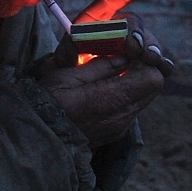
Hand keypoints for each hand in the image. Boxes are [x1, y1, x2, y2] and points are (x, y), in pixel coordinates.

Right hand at [37, 55, 162, 147]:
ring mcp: (120, 127)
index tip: (130, 51)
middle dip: (143, 68)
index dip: (145, 60)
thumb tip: (123, 58)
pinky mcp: (115, 133)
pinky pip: (132, 109)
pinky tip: (106, 89)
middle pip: (153, 87)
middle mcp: (121, 117)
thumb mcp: (66, 76)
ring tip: (113, 73)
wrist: (37, 139)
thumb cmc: (46, 103)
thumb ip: (99, 66)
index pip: (152, 77)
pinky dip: (126, 95)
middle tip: (124, 57)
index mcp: (110, 100)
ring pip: (144, 98)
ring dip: (135, 82)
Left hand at [52, 0, 174, 76]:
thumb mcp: (65, 58)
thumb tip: (77, 43)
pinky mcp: (145, 65)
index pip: (109, 0)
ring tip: (152, 58)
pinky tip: (165, 67)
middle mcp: (118, 30)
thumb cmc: (72, 68)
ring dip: (151, 48)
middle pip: (133, 23)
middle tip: (136, 47)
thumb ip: (69, 49)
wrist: (77, 92)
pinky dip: (163, 64)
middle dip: (137, 33)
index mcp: (95, 21)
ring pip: (148, 41)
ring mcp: (134, 47)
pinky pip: (158, 62)